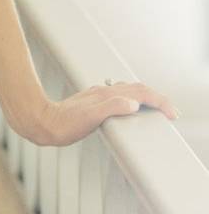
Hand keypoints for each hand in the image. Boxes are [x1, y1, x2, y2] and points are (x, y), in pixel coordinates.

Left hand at [27, 81, 179, 145]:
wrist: (42, 122)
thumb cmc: (63, 124)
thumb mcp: (89, 118)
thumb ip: (111, 108)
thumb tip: (134, 103)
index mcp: (107, 96)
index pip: (140, 92)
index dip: (159, 101)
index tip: (171, 113)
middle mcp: (103, 93)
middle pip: (137, 89)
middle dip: (157, 98)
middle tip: (170, 112)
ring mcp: (97, 97)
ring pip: (128, 90)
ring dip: (146, 97)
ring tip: (156, 107)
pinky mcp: (92, 103)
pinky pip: (118, 96)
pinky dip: (132, 99)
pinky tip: (129, 107)